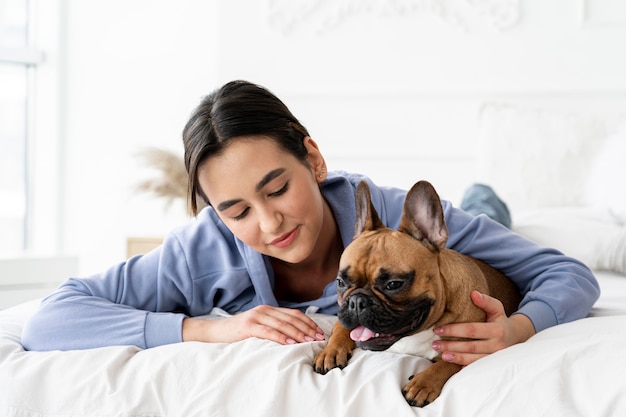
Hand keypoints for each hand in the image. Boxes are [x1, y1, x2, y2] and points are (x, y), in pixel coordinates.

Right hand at [182, 304, 325, 344]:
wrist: (215, 331)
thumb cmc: (239, 332)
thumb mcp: (259, 326)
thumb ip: (274, 326)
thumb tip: (295, 335)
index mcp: (269, 309)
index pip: (294, 314)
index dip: (308, 323)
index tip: (320, 332)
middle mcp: (264, 310)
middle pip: (291, 319)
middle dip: (307, 329)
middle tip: (318, 338)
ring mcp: (256, 317)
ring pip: (282, 324)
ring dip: (298, 334)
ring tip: (308, 341)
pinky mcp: (248, 326)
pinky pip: (268, 331)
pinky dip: (281, 337)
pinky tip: (290, 343)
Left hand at [431, 291, 535, 365]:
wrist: (516, 336)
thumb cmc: (500, 320)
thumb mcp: (497, 308)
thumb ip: (486, 301)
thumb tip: (473, 293)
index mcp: (496, 330)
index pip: (471, 330)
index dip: (453, 330)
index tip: (438, 330)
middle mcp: (497, 346)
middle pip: (470, 347)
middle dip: (450, 346)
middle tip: (435, 344)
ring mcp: (495, 358)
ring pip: (473, 360)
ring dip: (456, 358)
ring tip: (441, 355)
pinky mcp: (493, 366)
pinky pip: (477, 368)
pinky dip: (465, 368)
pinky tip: (453, 366)